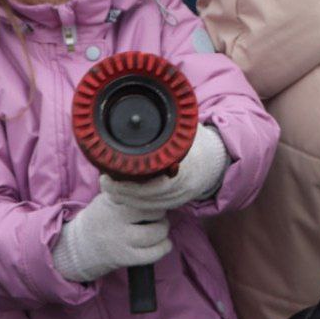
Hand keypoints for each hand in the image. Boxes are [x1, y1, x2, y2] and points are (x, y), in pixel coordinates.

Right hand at [51, 194, 171, 283]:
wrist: (80, 246)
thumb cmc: (101, 217)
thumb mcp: (106, 198)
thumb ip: (126, 188)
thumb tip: (156, 177)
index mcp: (112, 201)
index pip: (142, 193)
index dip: (154, 194)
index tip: (157, 194)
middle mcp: (116, 220)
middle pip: (154, 212)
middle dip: (160, 212)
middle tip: (157, 213)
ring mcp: (121, 241)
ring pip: (157, 233)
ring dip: (163, 229)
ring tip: (158, 226)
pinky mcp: (126, 257)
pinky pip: (154, 253)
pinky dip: (164, 247)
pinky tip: (162, 243)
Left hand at [100, 124, 228, 210]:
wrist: (216, 160)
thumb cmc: (197, 143)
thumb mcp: (188, 133)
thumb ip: (172, 128)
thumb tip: (151, 110)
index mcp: (186, 171)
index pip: (153, 185)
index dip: (130, 184)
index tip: (110, 174)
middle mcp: (183, 189)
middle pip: (146, 198)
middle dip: (122, 191)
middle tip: (103, 180)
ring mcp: (179, 199)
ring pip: (147, 206)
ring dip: (125, 198)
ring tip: (108, 187)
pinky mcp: (174, 204)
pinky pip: (151, 208)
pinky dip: (134, 202)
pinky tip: (121, 194)